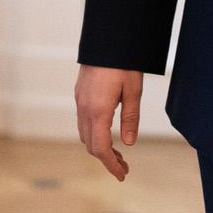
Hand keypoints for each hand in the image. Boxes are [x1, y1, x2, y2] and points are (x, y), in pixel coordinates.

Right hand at [74, 65, 141, 179]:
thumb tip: (128, 144)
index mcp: (98, 111)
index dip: (111, 165)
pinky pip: (83, 121)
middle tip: (124, 166)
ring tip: (117, 152)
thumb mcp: (133, 91)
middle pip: (90, 144)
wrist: (107, 37)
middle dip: (106, 159)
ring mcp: (79, 100)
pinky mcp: (80, 93)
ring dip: (99, 147)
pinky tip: (107, 132)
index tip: (122, 175)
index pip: (100, 148)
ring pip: (84, 134)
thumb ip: (131, 118)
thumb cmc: (123, 63)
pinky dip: (94, 134)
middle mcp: (84, 108)